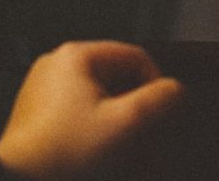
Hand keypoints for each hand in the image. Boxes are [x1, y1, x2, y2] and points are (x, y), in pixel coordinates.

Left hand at [0, 41, 184, 179]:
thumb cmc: (61, 154)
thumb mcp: (126, 124)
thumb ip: (161, 100)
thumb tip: (177, 91)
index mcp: (77, 57)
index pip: (137, 58)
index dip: (157, 89)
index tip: (163, 117)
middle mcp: (59, 68)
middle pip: (120, 85)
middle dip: (139, 120)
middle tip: (148, 147)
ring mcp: (47, 92)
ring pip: (102, 106)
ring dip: (122, 133)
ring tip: (130, 161)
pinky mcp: (41, 117)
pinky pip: (82, 121)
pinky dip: (99, 139)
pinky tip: (106, 163)